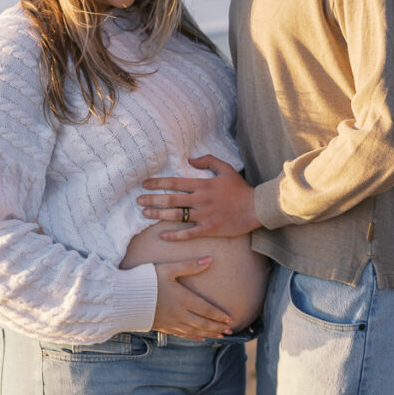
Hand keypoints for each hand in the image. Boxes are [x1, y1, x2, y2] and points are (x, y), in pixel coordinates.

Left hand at [138, 155, 260, 240]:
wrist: (256, 208)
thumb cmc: (240, 189)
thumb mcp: (226, 168)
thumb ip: (208, 161)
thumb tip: (190, 159)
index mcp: (202, 185)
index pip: (175, 183)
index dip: (157, 183)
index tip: (144, 184)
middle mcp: (200, 200)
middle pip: (171, 200)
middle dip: (152, 200)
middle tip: (138, 201)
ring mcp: (204, 216)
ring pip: (176, 216)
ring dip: (158, 215)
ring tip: (145, 214)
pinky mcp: (209, 229)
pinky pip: (188, 233)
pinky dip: (174, 235)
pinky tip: (162, 236)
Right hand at [152, 257, 232, 338]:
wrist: (125, 297)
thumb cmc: (146, 279)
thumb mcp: (169, 268)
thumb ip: (190, 265)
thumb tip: (210, 259)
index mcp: (183, 299)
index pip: (206, 309)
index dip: (219, 315)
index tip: (230, 319)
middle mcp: (179, 313)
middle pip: (203, 323)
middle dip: (217, 327)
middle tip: (230, 331)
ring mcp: (171, 322)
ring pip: (194, 331)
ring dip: (209, 334)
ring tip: (220, 337)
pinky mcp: (162, 326)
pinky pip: (182, 334)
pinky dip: (193, 337)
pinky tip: (199, 339)